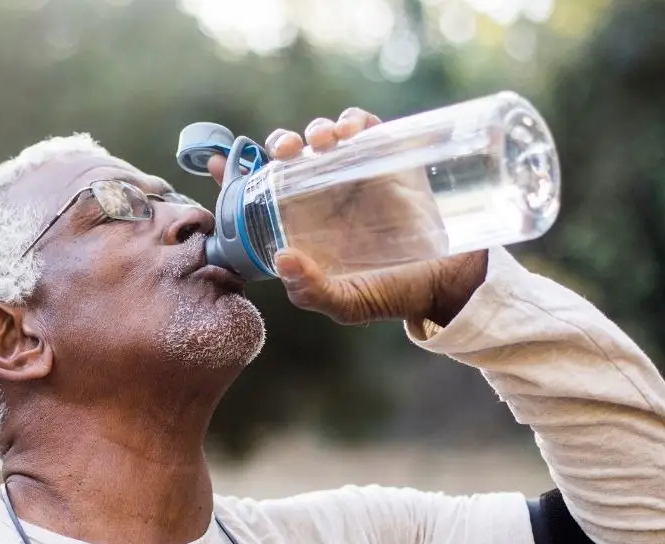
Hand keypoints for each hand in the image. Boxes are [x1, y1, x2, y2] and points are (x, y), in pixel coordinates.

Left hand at [207, 107, 486, 326]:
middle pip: (290, 155)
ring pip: (324, 136)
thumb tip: (282, 259)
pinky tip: (351, 130)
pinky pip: (365, 128)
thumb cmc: (392, 293)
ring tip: (321, 142)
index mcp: (302, 223)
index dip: (235, 174)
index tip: (216, 164)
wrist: (448, 282)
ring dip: (315, 130)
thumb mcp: (347, 303)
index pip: (260, 193)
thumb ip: (311, 290)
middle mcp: (323, 195)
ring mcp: (355, 174)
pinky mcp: (388, 159)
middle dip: (281, 142)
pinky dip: (355, 120)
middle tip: (287, 151)